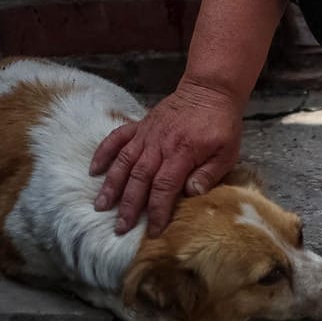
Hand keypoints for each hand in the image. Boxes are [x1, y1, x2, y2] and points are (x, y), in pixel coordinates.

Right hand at [90, 79, 242, 235]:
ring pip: (124, 162)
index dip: (157, 211)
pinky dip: (104, 152)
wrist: (210, 90)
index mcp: (182, 153)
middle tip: (120, 227)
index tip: (153, 230)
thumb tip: (191, 194)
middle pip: (139, 179)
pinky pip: (117, 138)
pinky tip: (94, 169)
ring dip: (111, 185)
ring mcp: (147, 134)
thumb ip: (209, 174)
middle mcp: (159, 145)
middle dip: (129, 205)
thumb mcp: (227, 152)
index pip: (165, 187)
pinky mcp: (140, 125)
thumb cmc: (221, 124)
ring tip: (101, 205)